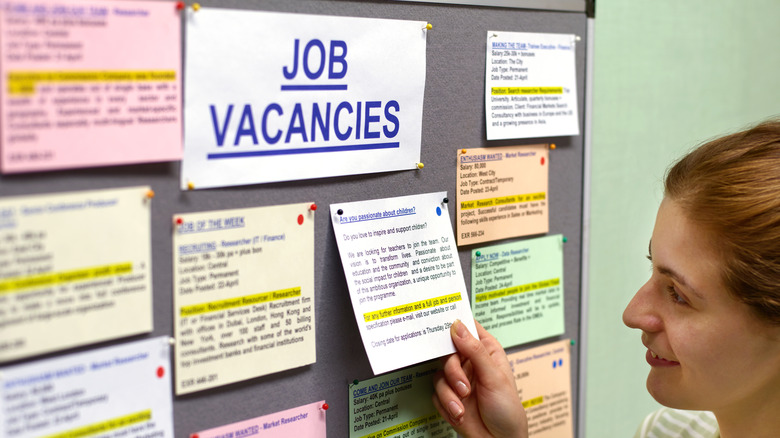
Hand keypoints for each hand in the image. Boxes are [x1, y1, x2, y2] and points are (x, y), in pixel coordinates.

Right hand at [432, 320, 527, 437]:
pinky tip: (460, 413)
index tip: (444, 326)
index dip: (455, 325)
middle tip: (463, 386)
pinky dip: (446, 404)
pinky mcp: (448, 397)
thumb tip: (458, 327)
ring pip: (439, 374)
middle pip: (447, 353)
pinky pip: (435, 393)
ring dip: (450, 393)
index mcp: (487, 352)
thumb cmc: (507, 410)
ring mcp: (458, 380)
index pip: (468, 329)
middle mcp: (471, 363)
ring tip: (463, 405)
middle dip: (453, 372)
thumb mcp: (494, 378)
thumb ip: (474, 351)